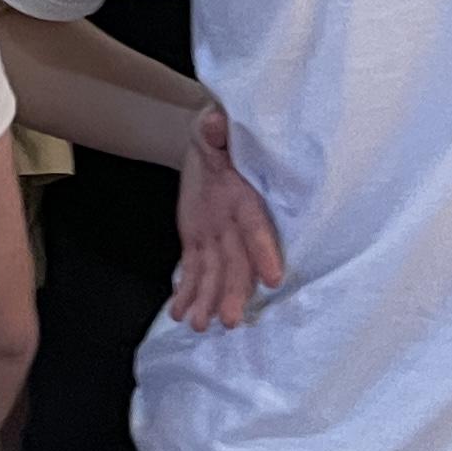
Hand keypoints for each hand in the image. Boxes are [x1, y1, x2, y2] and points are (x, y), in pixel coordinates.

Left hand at [169, 103, 284, 329]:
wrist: (210, 142)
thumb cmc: (218, 133)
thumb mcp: (214, 128)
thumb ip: (216, 132)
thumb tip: (214, 124)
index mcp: (245, 199)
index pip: (257, 229)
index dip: (265, 252)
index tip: (273, 279)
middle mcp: (234, 224)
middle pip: (238, 264)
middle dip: (234, 292)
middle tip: (230, 322)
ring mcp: (217, 236)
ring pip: (216, 275)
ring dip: (208, 300)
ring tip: (199, 326)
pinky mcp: (199, 242)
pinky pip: (194, 270)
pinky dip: (187, 292)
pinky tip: (178, 314)